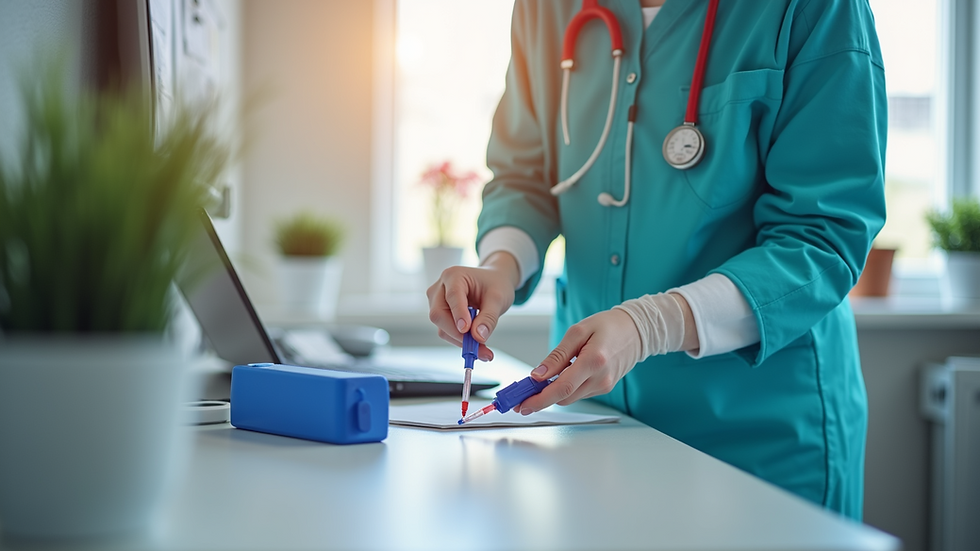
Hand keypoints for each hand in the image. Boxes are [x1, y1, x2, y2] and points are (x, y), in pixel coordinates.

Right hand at [425, 252, 519, 359]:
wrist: (493, 282)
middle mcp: (440, 287)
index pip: (452, 297)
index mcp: (454, 276)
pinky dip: (461, 340)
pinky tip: (476, 344)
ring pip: (442, 327)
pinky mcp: (440, 314)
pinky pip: (446, 331)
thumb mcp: (498, 299)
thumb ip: (489, 317)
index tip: (467, 331)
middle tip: (478, 348)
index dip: (458, 315)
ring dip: (461, 341)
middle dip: (458, 334)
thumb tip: (478, 336)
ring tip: (484, 349)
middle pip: (439, 315)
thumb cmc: (495, 284)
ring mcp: (437, 302)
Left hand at [515, 308, 642, 413]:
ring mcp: (604, 386)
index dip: (540, 399)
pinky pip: (579, 393)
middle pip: (564, 397)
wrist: (636, 331)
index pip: (562, 388)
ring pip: (570, 397)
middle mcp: (601, 378)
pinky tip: (562, 376)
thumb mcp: (578, 332)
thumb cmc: (608, 326)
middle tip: (521, 394)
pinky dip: (566, 388)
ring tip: (539, 382)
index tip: (523, 404)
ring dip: (552, 393)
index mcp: (594, 361)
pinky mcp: (604, 388)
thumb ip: (557, 356)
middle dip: (541, 398)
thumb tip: (538, 375)